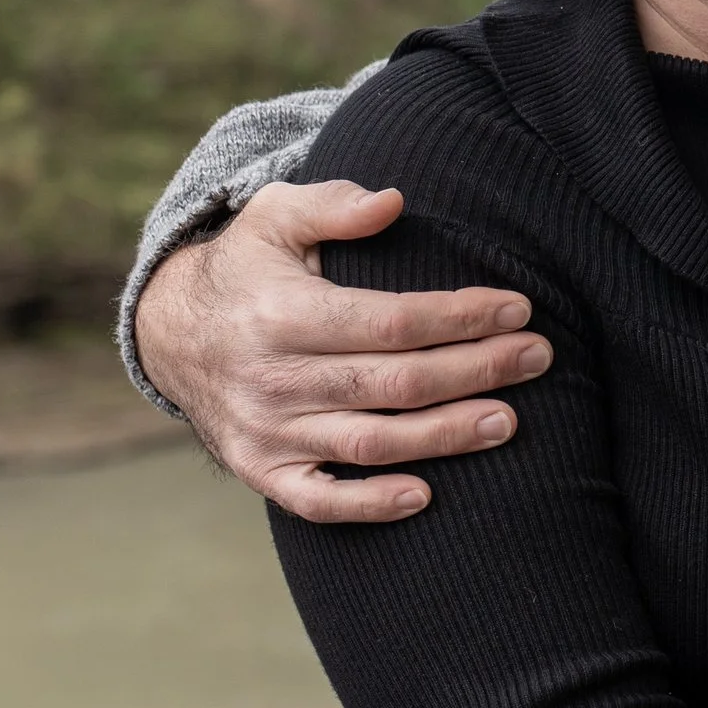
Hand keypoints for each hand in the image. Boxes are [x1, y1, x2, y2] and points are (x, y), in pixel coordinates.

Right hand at [134, 181, 552, 522]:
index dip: (459, 316)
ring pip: (370, 442)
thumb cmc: (248, 267)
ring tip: (508, 421)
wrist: (170, 333)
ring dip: (444, 436)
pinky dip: (368, 505)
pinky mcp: (260, 470)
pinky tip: (425, 496)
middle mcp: (272, 378)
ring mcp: (265, 431)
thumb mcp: (274, 216)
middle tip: (537, 358)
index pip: (389, 322)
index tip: (518, 308)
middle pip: (393, 382)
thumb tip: (393, 202)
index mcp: (281, 315)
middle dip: (475, 370)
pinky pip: (317, 501)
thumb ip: (333, 203)